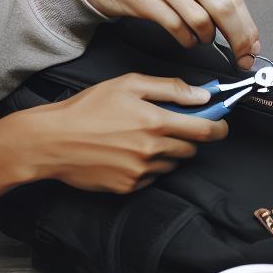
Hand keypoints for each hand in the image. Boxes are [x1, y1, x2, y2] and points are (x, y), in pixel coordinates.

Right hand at [35, 74, 227, 193]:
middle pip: (191, 148)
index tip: (220, 123)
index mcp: (156, 122)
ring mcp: (141, 171)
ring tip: (140, 137)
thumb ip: (169, 88)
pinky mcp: (129, 187)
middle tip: (169, 125)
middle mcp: (153, 150)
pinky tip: (127, 152)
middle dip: (188, 137)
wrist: (52, 141)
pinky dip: (148, 166)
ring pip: (172, 163)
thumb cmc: (87, 109)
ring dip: (167, 151)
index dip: (219, 126)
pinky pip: (152, 176)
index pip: (205, 129)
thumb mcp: (128, 85)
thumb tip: (202, 95)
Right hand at [74, 0, 260, 68]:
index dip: (247, 26)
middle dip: (237, 38)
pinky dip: (185, 39)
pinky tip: (185, 39)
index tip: (252, 46)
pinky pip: (175, 25)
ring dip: (205, 38)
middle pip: (223, 7)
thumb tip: (238, 25)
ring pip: (200, 19)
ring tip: (199, 40)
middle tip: (241, 58)